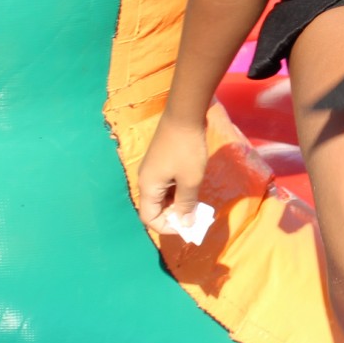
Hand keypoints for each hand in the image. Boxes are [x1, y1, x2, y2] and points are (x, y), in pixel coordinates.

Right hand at [135, 114, 210, 237]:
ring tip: (197, 203)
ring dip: (178, 203)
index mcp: (148, 187)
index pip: (149, 219)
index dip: (167, 227)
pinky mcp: (161, 161)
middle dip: (175, 216)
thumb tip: (185, 224)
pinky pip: (166, 184)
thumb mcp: (190, 180)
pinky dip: (178, 191)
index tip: (188, 225)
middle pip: (155, 208)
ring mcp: (153, 170)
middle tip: (196, 215)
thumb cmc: (186, 150)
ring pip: (162, 196)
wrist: (184, 115)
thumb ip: (187, 204)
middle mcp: (146, 180)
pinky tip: (193, 188)